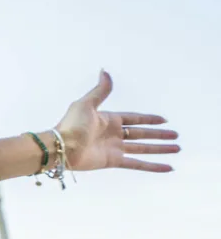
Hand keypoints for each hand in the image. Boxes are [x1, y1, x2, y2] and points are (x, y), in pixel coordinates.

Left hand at [56, 71, 178, 171]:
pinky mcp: (114, 161)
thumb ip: (100, 91)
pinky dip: (152, 166)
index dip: (149, 119)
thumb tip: (105, 71)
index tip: (164, 120)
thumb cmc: (71, 125)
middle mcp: (113, 134)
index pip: (134, 119)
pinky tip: (166, 167)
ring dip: (160, 149)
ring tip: (177, 148)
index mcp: (109, 120)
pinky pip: (137, 164)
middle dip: (159, 135)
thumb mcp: (87, 104)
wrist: (62, 148)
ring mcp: (114, 148)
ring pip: (143, 149)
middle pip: (142, 134)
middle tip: (176, 135)